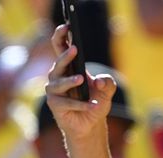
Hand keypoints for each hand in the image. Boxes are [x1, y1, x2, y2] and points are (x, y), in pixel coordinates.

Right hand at [44, 25, 118, 141]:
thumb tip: (99, 82)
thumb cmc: (96, 103)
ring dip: (70, 81)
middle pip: (58, 64)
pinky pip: (66, 103)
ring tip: (81, 79)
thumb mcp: (107, 90)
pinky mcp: (55, 106)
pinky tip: (92, 106)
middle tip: (74, 49)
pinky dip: (81, 105)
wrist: (90, 126)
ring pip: (59, 83)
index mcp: (69, 67)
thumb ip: (108, 83)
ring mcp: (54, 92)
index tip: (66, 27)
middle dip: (65, 56)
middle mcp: (58, 77)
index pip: (60, 47)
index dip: (61, 36)